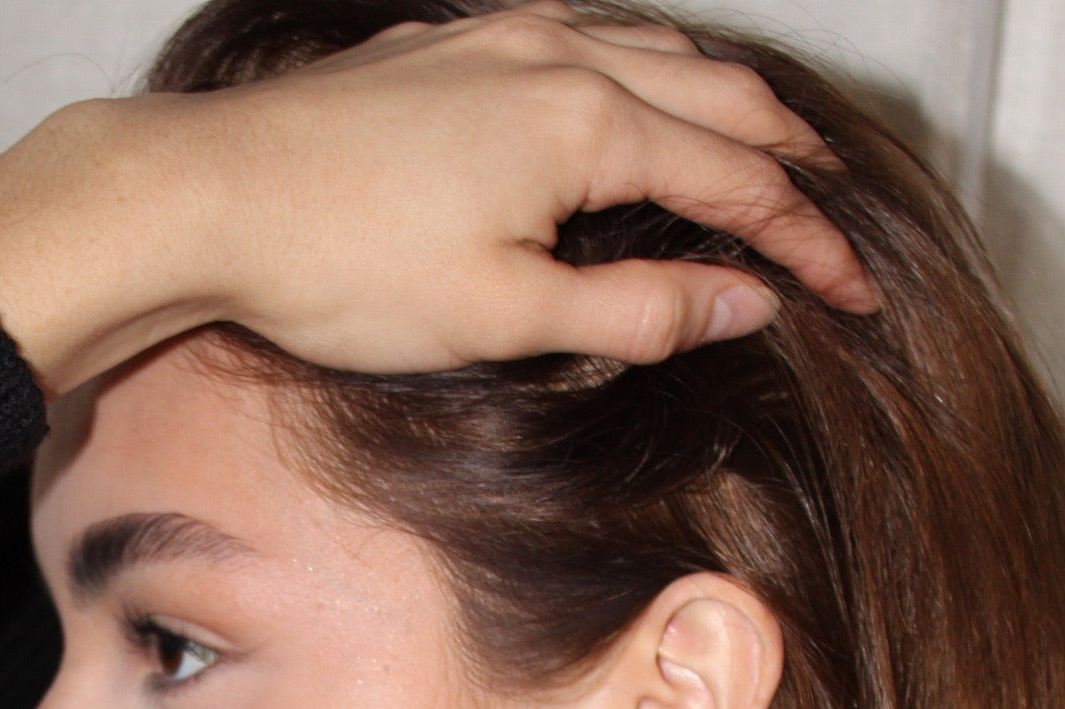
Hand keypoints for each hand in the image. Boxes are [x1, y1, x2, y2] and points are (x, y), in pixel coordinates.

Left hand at [0, 2, 873, 395]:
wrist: (210, 199)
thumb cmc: (344, 267)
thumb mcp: (505, 315)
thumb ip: (635, 306)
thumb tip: (742, 304)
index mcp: (589, 122)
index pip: (740, 181)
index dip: (807, 244)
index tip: (854, 295)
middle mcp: (562, 56)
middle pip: (718, 96)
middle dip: (788, 164)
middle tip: (832, 226)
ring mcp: (505, 40)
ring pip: (658, 53)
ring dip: (725, 106)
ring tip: (764, 156)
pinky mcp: (455, 48)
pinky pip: (588, 39)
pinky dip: (647, 73)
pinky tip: (636, 99)